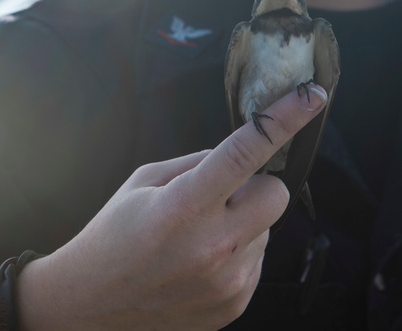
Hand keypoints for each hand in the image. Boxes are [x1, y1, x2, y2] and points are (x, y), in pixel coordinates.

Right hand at [21, 84, 327, 330]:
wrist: (90, 307)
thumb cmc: (113, 236)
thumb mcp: (141, 183)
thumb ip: (194, 164)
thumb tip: (238, 156)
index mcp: (182, 206)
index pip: (244, 154)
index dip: (282, 120)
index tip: (311, 95)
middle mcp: (212, 246)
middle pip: (275, 195)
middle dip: (256, 186)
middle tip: (221, 195)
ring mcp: (228, 282)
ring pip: (265, 229)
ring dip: (241, 224)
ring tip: (193, 239)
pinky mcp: (236, 304)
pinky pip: (256, 261)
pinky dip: (236, 253)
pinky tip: (198, 263)